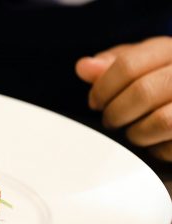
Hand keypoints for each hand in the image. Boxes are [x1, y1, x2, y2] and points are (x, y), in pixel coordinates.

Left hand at [76, 36, 171, 160]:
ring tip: (133, 132)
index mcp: (170, 50)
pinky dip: (158, 150)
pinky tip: (156, 143)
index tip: (95, 102)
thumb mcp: (142, 64)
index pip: (127, 65)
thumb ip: (112, 65)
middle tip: (111, 121)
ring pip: (161, 121)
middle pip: (142, 93)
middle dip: (116, 113)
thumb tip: (83, 67)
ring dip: (137, 133)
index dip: (102, 88)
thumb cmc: (165, 80)